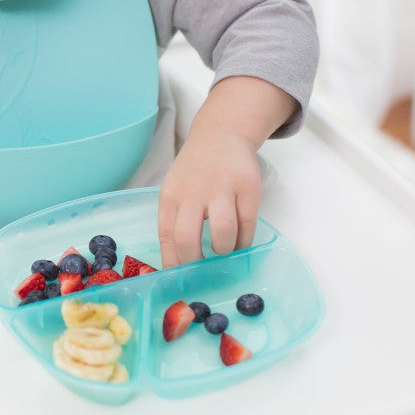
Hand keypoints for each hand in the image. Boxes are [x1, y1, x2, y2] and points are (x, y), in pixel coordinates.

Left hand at [157, 76, 296, 267]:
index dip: (173, 262)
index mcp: (171, 195)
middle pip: (189, 239)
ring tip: (223, 248)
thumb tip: (175, 265)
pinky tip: (239, 238)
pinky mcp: (248, 188)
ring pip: (223, 235)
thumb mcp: (175, 190)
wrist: (220, 136)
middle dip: (196, 263)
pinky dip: (244, 240)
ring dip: (224, 250)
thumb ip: (174, 221)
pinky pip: (248, 225)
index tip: (180, 278)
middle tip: (203, 269)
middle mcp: (193, 192)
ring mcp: (222, 188)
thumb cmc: (194, 172)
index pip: (166, 236)